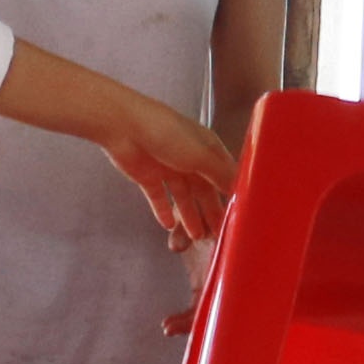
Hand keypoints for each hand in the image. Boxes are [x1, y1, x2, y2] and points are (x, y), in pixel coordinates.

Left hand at [98, 91, 233, 251]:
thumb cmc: (167, 134)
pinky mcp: (147, 176)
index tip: (238, 216)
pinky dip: (163, 211)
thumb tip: (239, 189)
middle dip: (210, 211)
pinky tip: (168, 226)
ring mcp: (167, 167)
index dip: (230, 195)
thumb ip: (220, 174)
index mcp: (206, 148)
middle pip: (203, 189)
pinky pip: (158, 197)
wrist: (124, 126)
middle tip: (217, 235)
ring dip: (189, 215)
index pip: (224, 175)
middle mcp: (189, 157)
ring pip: (182, 196)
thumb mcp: (200, 154)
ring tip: (196, 237)